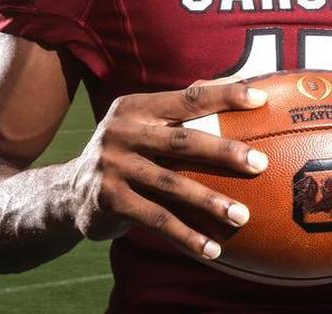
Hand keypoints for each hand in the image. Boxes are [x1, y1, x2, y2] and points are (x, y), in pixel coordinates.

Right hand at [66, 80, 268, 260]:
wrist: (71, 191)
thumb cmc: (128, 152)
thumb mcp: (144, 123)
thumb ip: (183, 106)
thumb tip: (243, 81)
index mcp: (136, 107)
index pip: (187, 97)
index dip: (223, 96)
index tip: (259, 100)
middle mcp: (122, 131)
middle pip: (181, 140)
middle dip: (223, 151)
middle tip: (260, 163)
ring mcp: (112, 165)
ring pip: (171, 184)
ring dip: (210, 201)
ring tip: (242, 215)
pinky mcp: (109, 199)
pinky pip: (156, 219)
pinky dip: (186, 235)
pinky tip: (213, 249)